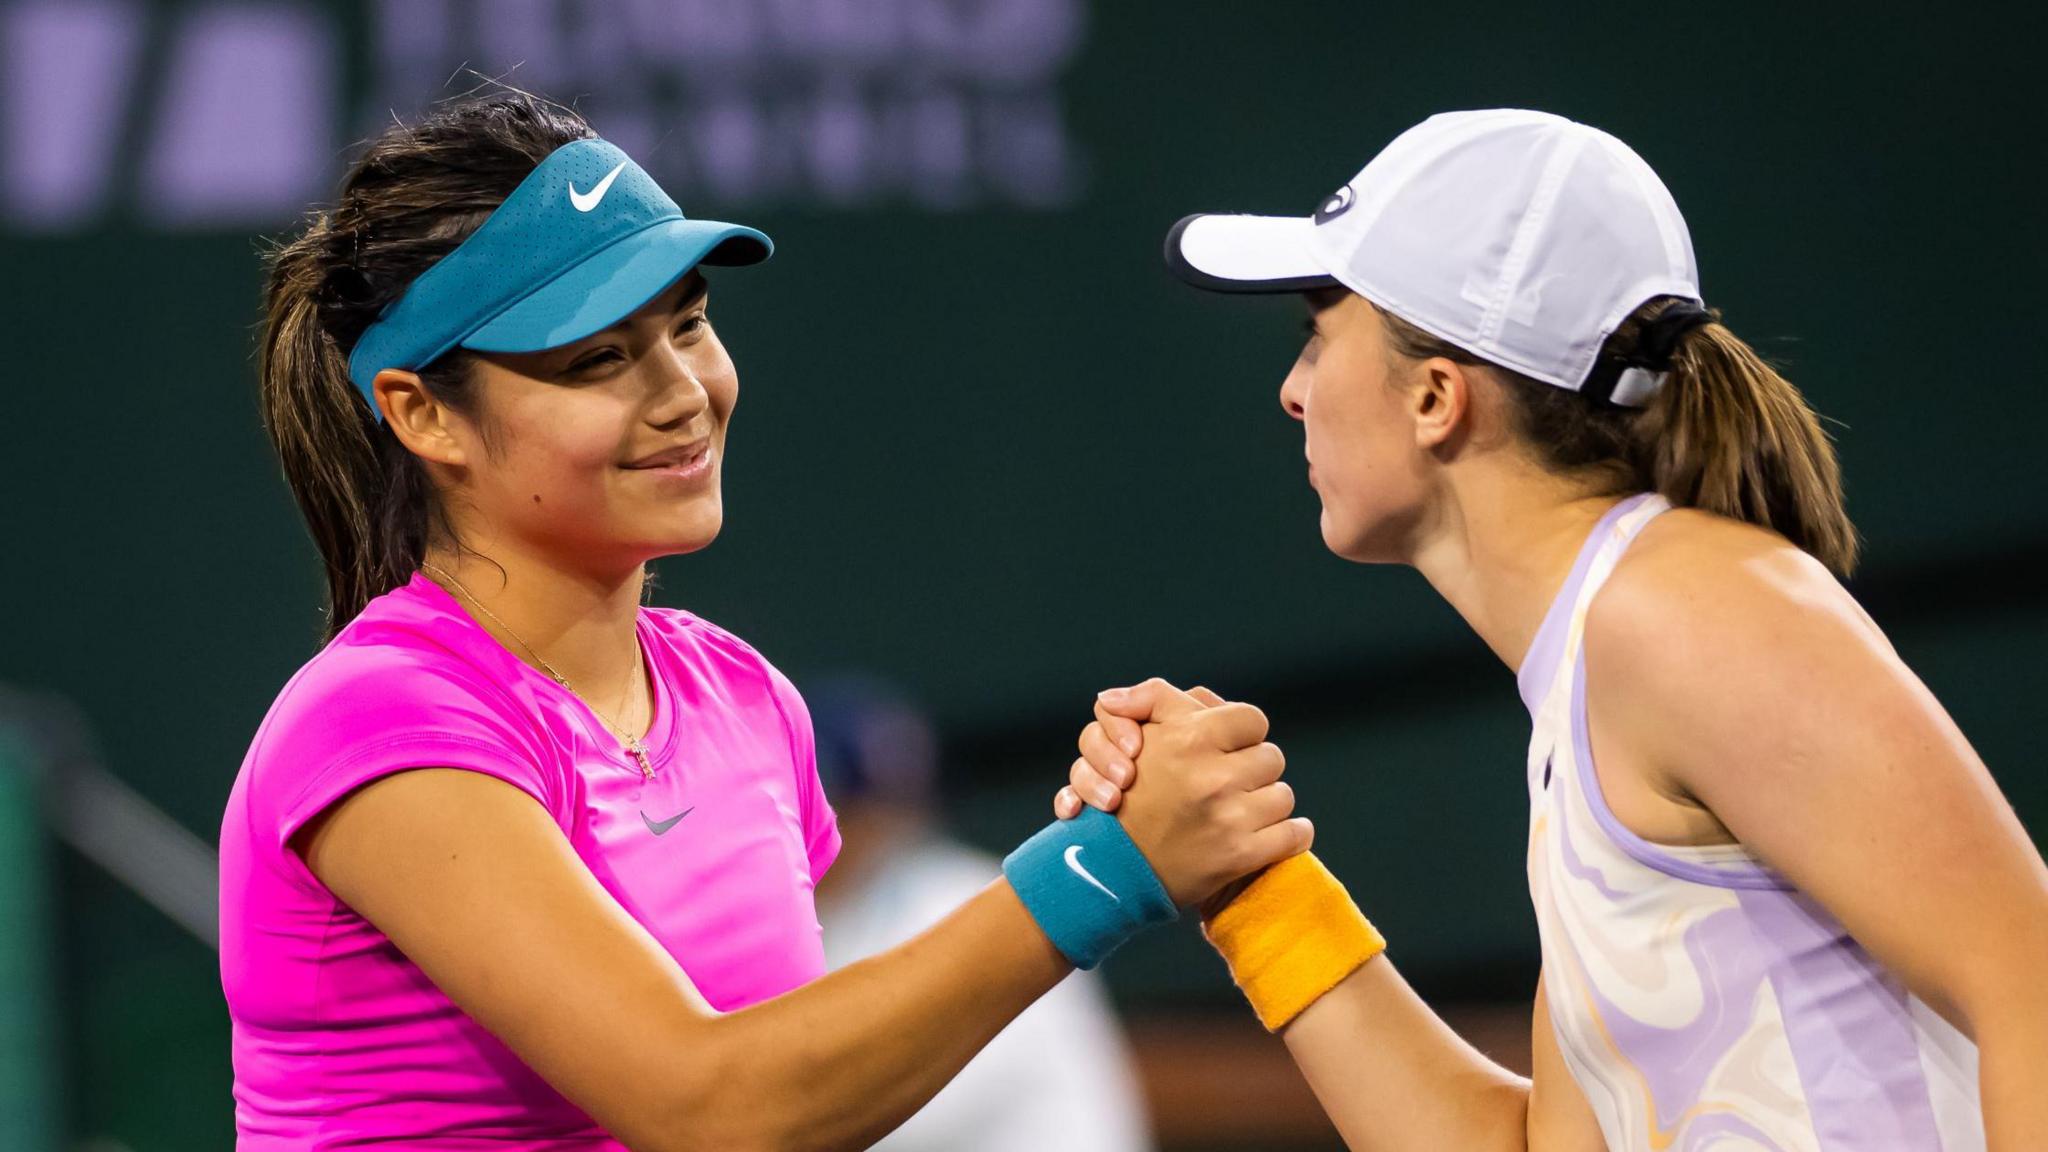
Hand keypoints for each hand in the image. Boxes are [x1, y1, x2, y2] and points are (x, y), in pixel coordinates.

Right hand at [1060, 678, 1310, 906]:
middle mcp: (1212, 777)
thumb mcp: (1134, 734)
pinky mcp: (1240, 856)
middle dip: (1253, 769)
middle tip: (1232, 781)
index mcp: (1190, 740)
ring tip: (1243, 809)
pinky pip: (1294, 835)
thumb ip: (1155, 698)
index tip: (1230, 747)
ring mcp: (1229, 818)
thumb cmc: (1126, 796)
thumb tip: (1150, 690)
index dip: (1242, 733)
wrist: (1112, 869)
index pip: (1252, 719)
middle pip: (1271, 757)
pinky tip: (1273, 833)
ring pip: (1283, 795)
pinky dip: (1291, 835)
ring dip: (1267, 802)